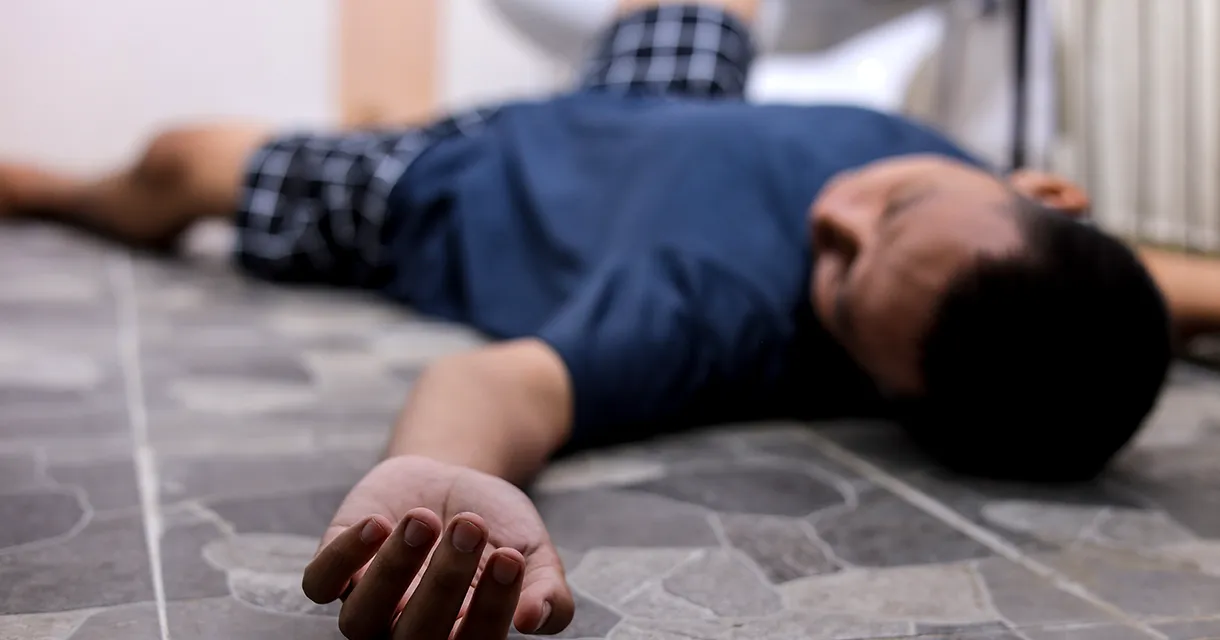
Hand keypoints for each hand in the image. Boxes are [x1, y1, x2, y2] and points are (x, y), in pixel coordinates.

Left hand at [302, 455, 574, 638]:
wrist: (454, 478)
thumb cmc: (496, 527)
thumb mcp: (532, 552)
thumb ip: (547, 590)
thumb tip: (535, 620)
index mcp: (461, 636)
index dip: (490, 607)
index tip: (510, 556)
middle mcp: (409, 632)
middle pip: (415, 638)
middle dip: (445, 579)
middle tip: (472, 525)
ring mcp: (368, 603)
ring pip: (360, 619)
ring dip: (391, 571)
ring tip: (425, 519)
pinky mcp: (336, 568)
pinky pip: (320, 583)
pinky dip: (343, 558)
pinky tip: (379, 523)